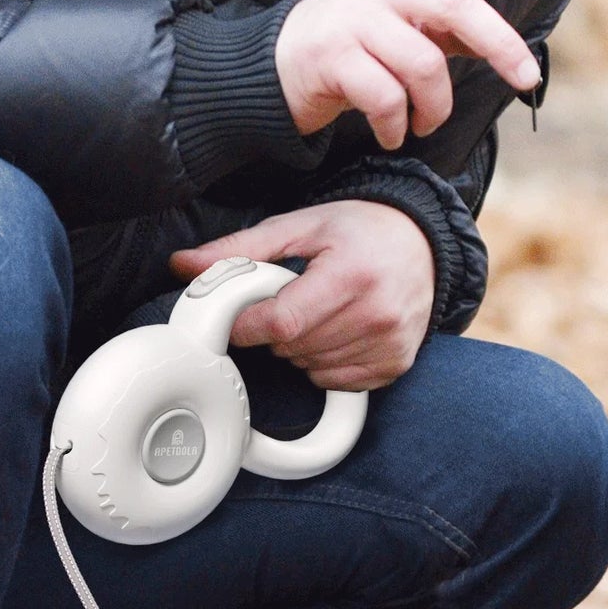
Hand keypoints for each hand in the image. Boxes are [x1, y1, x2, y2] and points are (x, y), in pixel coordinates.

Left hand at [170, 202, 434, 390]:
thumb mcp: (300, 226)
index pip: (281, 323)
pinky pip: (339, 382)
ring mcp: (391, 341)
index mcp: (350, 274)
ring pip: (312, 368)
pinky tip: (336, 334)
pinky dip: (326, 364)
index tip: (242, 318)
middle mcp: (377, 312)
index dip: (248, 326)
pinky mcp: (398, 362)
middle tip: (290, 304)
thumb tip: (183, 265)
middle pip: (293, 348)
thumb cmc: (361, 231)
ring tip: (317, 315)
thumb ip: (240, 249)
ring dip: (300, 349)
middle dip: (276, 332)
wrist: (424, 243)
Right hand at [275, 0, 540, 150]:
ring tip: (423, 122)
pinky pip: (388, 99)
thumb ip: (451, 33)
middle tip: (525, 78)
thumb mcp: (406, 30)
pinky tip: (392, 133)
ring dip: (434, 109)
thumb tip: (507, 53)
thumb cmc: (357, 47)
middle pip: (455, 5)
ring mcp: (354, 17)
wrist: (278, 70)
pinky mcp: (333, 54)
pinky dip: (398, 126)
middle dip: (500, 45)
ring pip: (425, 67)